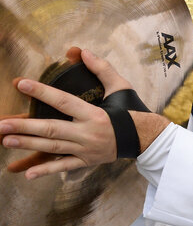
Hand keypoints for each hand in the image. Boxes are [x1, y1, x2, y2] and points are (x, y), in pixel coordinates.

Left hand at [0, 48, 162, 178]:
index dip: (42, 92)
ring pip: (53, 147)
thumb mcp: (120, 86)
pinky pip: (64, 166)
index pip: (63, 101)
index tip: (21, 84)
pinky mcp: (87, 160)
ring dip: (28, 144)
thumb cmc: (132, 110)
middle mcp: (88, 132)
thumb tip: (83, 51)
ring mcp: (86, 149)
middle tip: (1, 125)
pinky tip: (27, 174)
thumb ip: (101, 68)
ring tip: (6, 140)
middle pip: (52, 129)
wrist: (146, 138)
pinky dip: (46, 170)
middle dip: (24, 127)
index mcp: (94, 114)